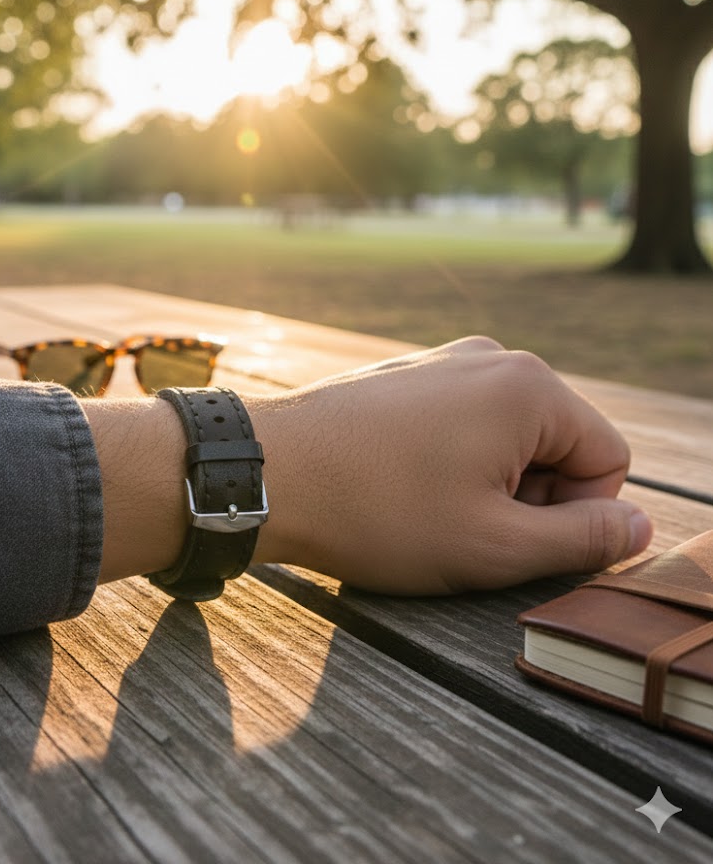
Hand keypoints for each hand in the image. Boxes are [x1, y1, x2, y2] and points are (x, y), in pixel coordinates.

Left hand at [249, 337, 651, 594]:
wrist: (266, 472)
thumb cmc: (377, 513)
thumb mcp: (494, 546)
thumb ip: (583, 540)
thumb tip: (638, 527)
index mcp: (529, 388)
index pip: (607, 458)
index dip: (578, 516)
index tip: (514, 541)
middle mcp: (490, 358)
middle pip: (556, 442)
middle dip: (529, 497)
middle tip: (467, 532)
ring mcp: (441, 361)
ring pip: (505, 436)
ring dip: (485, 484)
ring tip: (427, 511)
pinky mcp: (403, 377)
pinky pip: (458, 424)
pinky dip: (448, 463)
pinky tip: (400, 488)